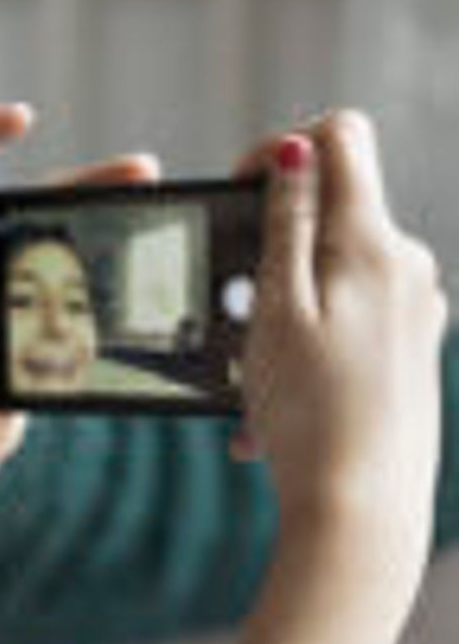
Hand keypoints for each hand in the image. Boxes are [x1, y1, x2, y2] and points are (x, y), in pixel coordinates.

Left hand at [0, 108, 163, 643]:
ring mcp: (4, 296)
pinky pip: (80, 294)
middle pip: (29, 200)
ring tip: (159, 208)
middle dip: (86, 179)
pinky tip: (152, 270)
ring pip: (64, 242)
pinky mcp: (36, 334)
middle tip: (141, 171)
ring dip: (110, 221)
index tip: (21, 117)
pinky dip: (115, 277)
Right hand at [234, 112, 446, 550]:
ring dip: (278, 312)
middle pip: (331, 212)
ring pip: (331, 276)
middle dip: (268, 249)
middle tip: (228, 315)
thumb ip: (285, 223)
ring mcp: (416, 308)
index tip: (237, 197)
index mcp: (372, 243)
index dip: (279, 150)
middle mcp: (407, 265)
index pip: (338, 137)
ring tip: (247, 382)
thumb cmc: (309, 413)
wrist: (360, 506)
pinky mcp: (411, 349)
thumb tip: (294, 147)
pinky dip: (302, 349)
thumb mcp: (274, 310)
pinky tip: (271, 410)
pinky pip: (346, 324)